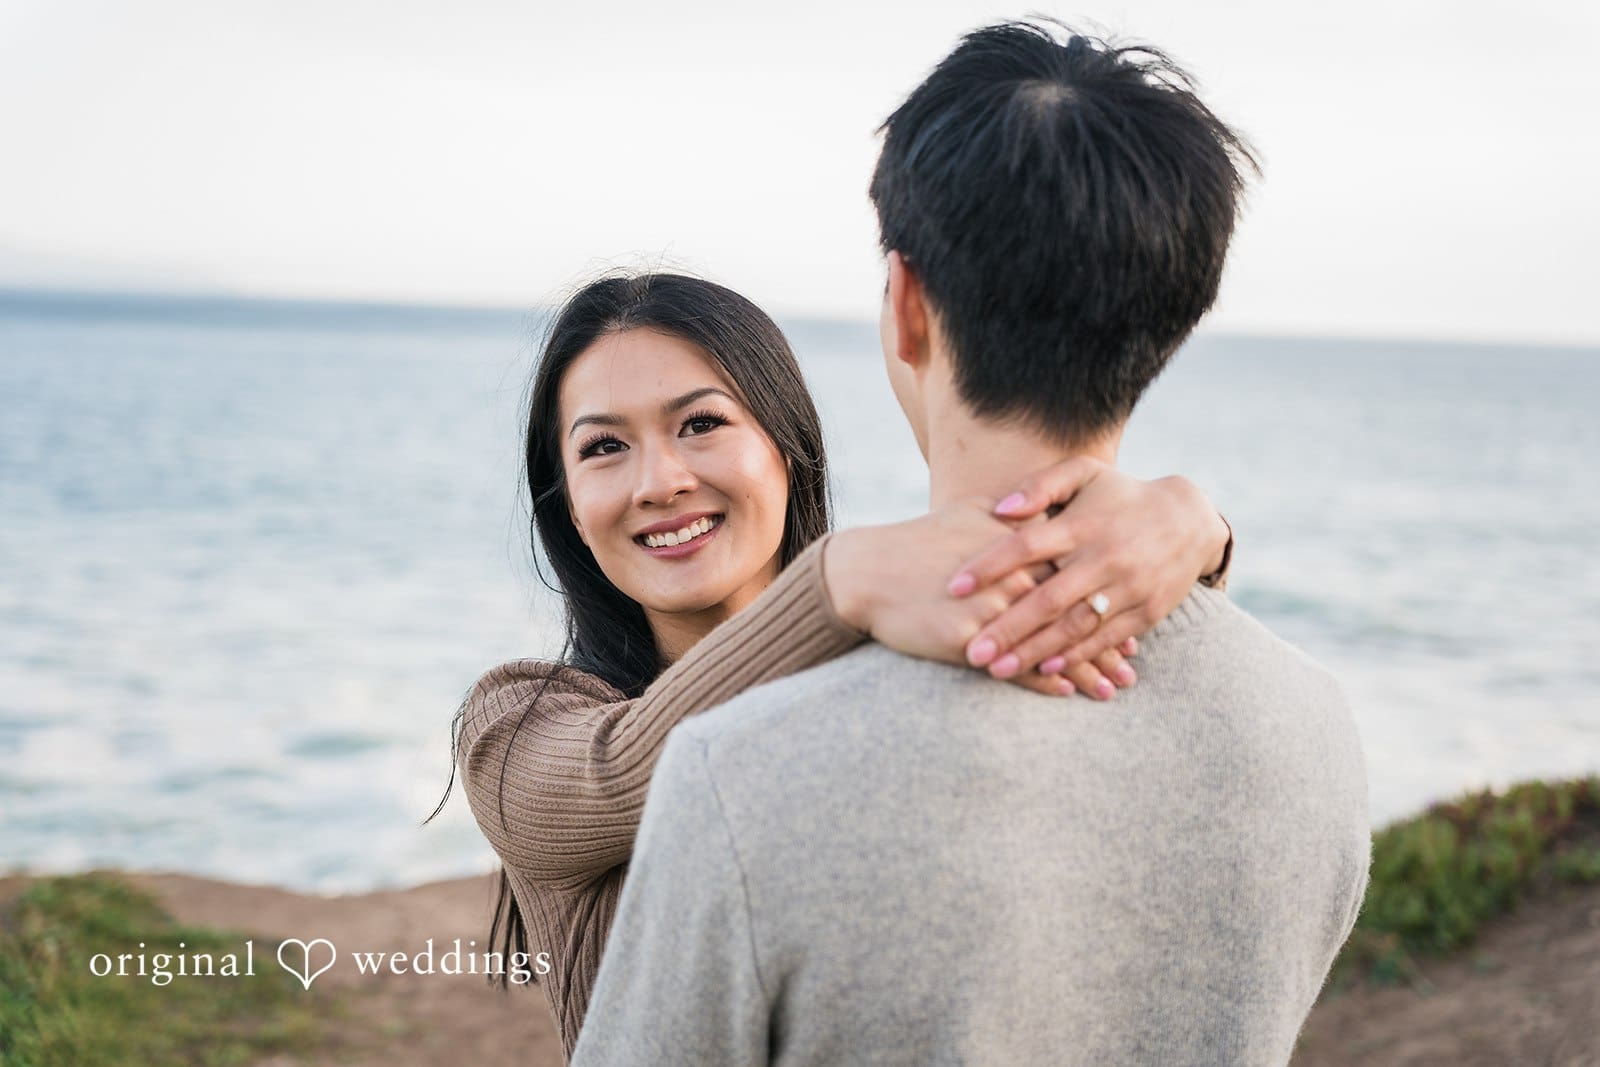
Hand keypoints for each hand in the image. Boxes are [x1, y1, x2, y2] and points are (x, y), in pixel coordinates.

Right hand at [823, 499, 1136, 698]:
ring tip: (1114, 689)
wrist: (867, 571)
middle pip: (1073, 611)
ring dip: (1085, 668)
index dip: (1105, 594)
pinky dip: (1043, 681)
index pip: (1075, 572)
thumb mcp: (968, 514)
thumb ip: (1012, 514)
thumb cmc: (919, 541)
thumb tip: (1042, 512)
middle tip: (1133, 660)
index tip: (1130, 610)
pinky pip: (1013, 665)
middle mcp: (1011, 577)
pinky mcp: (967, 639)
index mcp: (1016, 547)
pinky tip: (1066, 694)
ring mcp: (991, 610)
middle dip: (1107, 637)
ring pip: (1050, 643)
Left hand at [947, 457, 1229, 682]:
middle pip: (1048, 598)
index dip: (990, 566)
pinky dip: (1076, 656)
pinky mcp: (1146, 611)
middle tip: (971, 651)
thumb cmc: (1121, 495)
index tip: (954, 586)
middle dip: (1007, 628)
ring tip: (997, 670)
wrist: (1192, 518)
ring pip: (1075, 626)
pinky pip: (1106, 639)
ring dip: (1035, 651)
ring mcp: (1128, 587)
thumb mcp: (1085, 474)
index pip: (1028, 546)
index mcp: (1083, 524)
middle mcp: (1105, 557)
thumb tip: (999, 509)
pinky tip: (1046, 671)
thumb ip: (1041, 485)